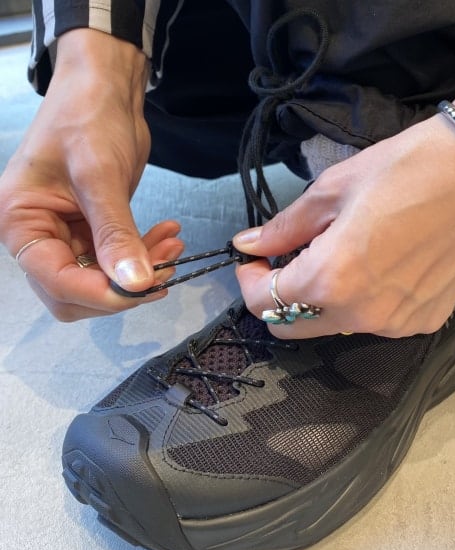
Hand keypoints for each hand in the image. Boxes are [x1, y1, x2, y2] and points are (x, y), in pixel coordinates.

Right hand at [0, 29, 183, 320]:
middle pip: (77, 293)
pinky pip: (119, 261)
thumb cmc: (87, 117)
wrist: (105, 90)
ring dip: (141, 273)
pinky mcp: (94, 232)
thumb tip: (135, 283)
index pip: (56, 281)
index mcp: (20, 222)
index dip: (100, 293)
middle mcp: (38, 236)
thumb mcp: (99, 175)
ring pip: (103, 281)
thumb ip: (116, 233)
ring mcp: (66, 236)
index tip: (141, 287)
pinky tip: (168, 237)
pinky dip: (145, 256)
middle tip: (163, 269)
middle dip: (122, 288)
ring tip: (173, 246)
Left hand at [235, 116, 454, 337]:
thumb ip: (284, 228)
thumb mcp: (332, 190)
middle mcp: (360, 315)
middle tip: (290, 260)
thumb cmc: (403, 169)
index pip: (265, 303)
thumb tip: (247, 245)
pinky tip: (382, 265)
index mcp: (331, 280)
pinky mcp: (423, 322)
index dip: (249, 281)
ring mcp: (395, 324)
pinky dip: (363, 300)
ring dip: (323, 299)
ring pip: (334, 324)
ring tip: (343, 254)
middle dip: (280, 298)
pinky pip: (375, 320)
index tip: (253, 259)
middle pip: (293, 326)